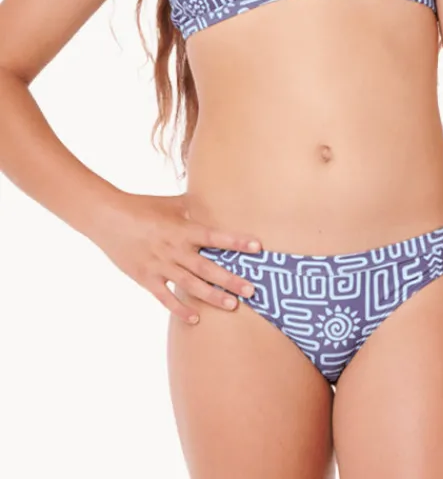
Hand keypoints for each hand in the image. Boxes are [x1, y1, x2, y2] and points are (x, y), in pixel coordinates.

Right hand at [92, 191, 261, 324]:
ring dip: (212, 296)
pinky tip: (195, 319)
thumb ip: (193, 206)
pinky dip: (180, 309)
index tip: (257, 247)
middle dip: (230, 279)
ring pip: (190, 284)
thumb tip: (215, 201)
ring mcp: (159, 265)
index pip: (214, 236)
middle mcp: (173, 248)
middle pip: (207, 266)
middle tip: (252, 289)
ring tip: (232, 305)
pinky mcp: (146, 278)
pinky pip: (165, 297)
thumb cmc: (141, 207)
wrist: (107, 218)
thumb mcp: (170, 203)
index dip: (236, 241)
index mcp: (181, 228)